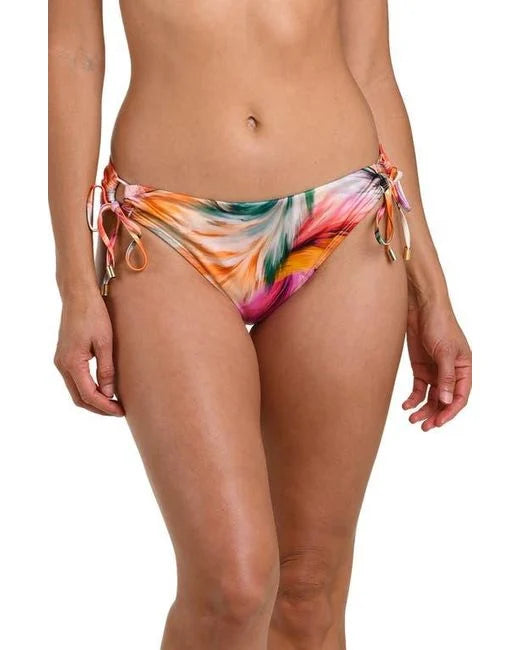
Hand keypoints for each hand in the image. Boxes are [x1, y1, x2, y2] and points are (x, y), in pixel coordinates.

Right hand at [54, 291, 124, 416]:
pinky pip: (74, 381)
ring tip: (113, 404)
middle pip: (79, 398)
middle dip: (99, 408)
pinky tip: (103, 390)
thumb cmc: (94, 315)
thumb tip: (109, 393)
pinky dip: (88, 390)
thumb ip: (106, 369)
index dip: (105, 406)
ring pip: (76, 391)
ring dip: (93, 400)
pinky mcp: (64, 357)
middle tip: (119, 411)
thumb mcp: (105, 343)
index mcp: (72, 363)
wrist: (78, 296)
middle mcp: (62, 365)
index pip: (88, 395)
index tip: (120, 411)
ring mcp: (61, 361)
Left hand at [403, 293, 471, 430]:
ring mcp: (435, 370)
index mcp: (464, 368)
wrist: (420, 307)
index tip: (439, 422)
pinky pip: (419, 388)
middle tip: (424, 426)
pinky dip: (413, 398)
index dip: (451, 411)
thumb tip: (446, 401)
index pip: (460, 396)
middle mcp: (450, 372)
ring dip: (423, 409)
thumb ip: (445, 377)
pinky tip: (406, 405)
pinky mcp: (420, 367)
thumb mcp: (444, 352)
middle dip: (435, 414)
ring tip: (412, 419)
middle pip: (445, 400)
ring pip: (431, 397)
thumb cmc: (439, 324)